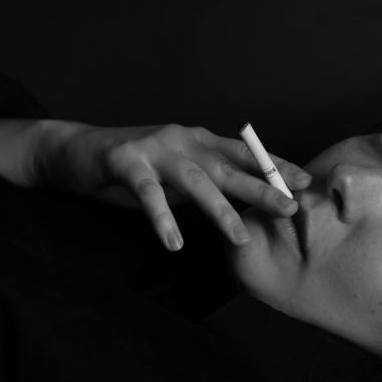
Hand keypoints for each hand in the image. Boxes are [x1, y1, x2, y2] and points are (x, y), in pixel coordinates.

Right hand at [35, 122, 311, 250]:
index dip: (274, 166)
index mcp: (199, 140)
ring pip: (195, 180)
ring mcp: (154, 148)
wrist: (76, 150)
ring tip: (239, 238)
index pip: (245, 153)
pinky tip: (174, 242)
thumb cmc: (133, 167)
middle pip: (229, 166)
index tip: (305, 182)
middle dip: (261, 187)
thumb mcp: (176, 173)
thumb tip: (243, 205)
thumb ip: (205, 183)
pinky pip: (148, 193)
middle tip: (289, 208)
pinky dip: (162, 218)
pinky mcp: (125, 161)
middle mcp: (183, 139)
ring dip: (219, 210)